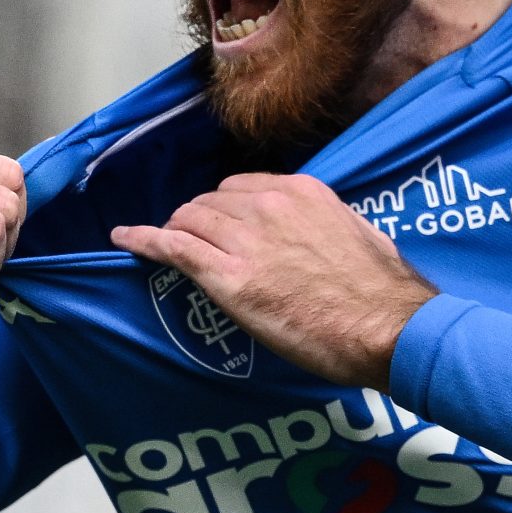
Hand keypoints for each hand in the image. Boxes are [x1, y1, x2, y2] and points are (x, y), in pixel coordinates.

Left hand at [111, 173, 437, 389]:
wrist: (386, 325)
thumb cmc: (382, 291)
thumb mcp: (357, 233)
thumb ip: (324, 223)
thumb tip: (316, 232)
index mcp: (301, 191)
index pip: (242, 187)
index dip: (224, 207)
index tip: (219, 223)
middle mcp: (268, 206)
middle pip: (210, 202)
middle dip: (196, 219)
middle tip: (193, 241)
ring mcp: (246, 241)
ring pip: (189, 221)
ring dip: (175, 232)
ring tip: (163, 245)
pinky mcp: (229, 279)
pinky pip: (173, 248)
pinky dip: (143, 240)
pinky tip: (124, 239)